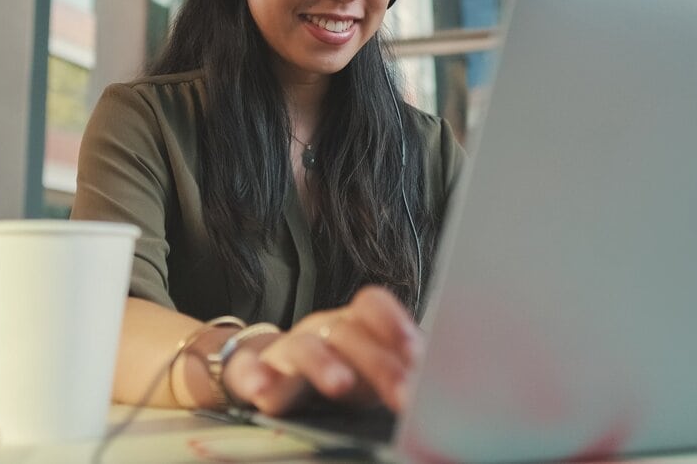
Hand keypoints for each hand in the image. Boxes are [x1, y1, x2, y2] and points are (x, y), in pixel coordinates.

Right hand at [222, 285, 422, 415]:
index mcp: (354, 325)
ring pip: (304, 345)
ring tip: (341, 384)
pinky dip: (254, 376)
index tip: (418, 354)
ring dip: (323, 364)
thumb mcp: (373, 374)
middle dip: (378, 363)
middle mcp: (323, 329)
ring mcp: (287, 348)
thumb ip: (402, 372)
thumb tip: (449, 387)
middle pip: (348, 332)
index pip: (371, 305)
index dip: (395, 323)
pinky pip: (247, 367)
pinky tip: (263, 391)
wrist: (269, 375)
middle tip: (403, 391)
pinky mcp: (254, 369)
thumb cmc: (337, 373)